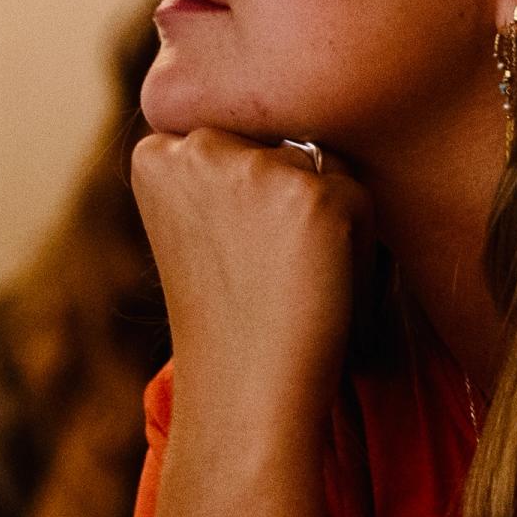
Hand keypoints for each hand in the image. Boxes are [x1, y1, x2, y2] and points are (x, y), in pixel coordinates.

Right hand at [132, 130, 367, 432]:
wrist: (242, 388)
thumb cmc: (225, 315)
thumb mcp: (195, 223)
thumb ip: (219, 168)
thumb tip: (292, 128)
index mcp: (156, 153)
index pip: (237, 137)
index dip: (248, 196)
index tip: (234, 250)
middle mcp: (200, 145)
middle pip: (282, 143)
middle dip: (288, 199)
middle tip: (263, 271)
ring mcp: (258, 166)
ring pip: (324, 167)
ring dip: (324, 219)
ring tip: (288, 280)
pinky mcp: (315, 195)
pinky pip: (359, 199)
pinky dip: (356, 245)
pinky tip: (318, 288)